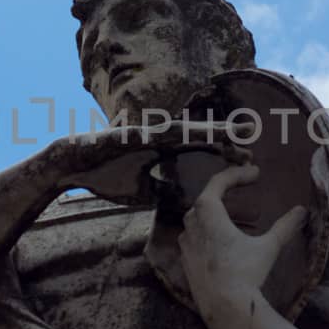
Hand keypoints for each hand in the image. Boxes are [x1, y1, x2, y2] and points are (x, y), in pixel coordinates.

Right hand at [48, 121, 252, 204]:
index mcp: (165, 150)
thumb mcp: (141, 190)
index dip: (225, 152)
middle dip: (226, 136)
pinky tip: (196, 133)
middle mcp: (160, 138)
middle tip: (255, 136)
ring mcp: (147, 134)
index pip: (202, 149)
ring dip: (208, 130)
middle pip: (201, 135)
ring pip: (185, 130)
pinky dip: (178, 134)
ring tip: (232, 131)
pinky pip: (158, 134)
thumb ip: (162, 190)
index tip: (249, 159)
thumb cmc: (105, 175)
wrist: (73, 165)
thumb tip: (182, 199)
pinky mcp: (133, 135)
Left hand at [177, 163, 307, 307]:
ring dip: (213, 214)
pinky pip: (193, 240)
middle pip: (204, 201)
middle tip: (243, 191)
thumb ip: (285, 227)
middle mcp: (192, 227)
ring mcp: (186, 247)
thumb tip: (302, 211)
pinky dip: (206, 235)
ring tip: (234, 218)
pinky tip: (221, 244)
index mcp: (208, 215)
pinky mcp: (185, 265)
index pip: (218, 183)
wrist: (226, 308)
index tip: (256, 173)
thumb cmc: (247, 273)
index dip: (237, 174)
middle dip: (223, 193)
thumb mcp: (269, 247)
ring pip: (195, 221)